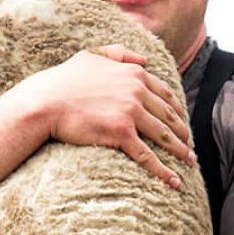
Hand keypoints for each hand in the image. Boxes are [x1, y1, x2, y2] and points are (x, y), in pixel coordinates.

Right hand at [5, 45, 193, 187]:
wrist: (44, 102)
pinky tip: (174, 182)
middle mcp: (137, 91)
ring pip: (163, 135)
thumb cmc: (63, 80)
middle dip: (182, 132)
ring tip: (188, 161)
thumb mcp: (92, 56)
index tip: (181, 122)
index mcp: (134, 73)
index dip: (176, 110)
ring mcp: (130, 112)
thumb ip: (119, 52)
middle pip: (168, 116)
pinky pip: (147, 156)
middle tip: (188, 145)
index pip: (165, 94)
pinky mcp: (120, 133)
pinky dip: (163, 171)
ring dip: (179, 151)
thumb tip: (143, 59)